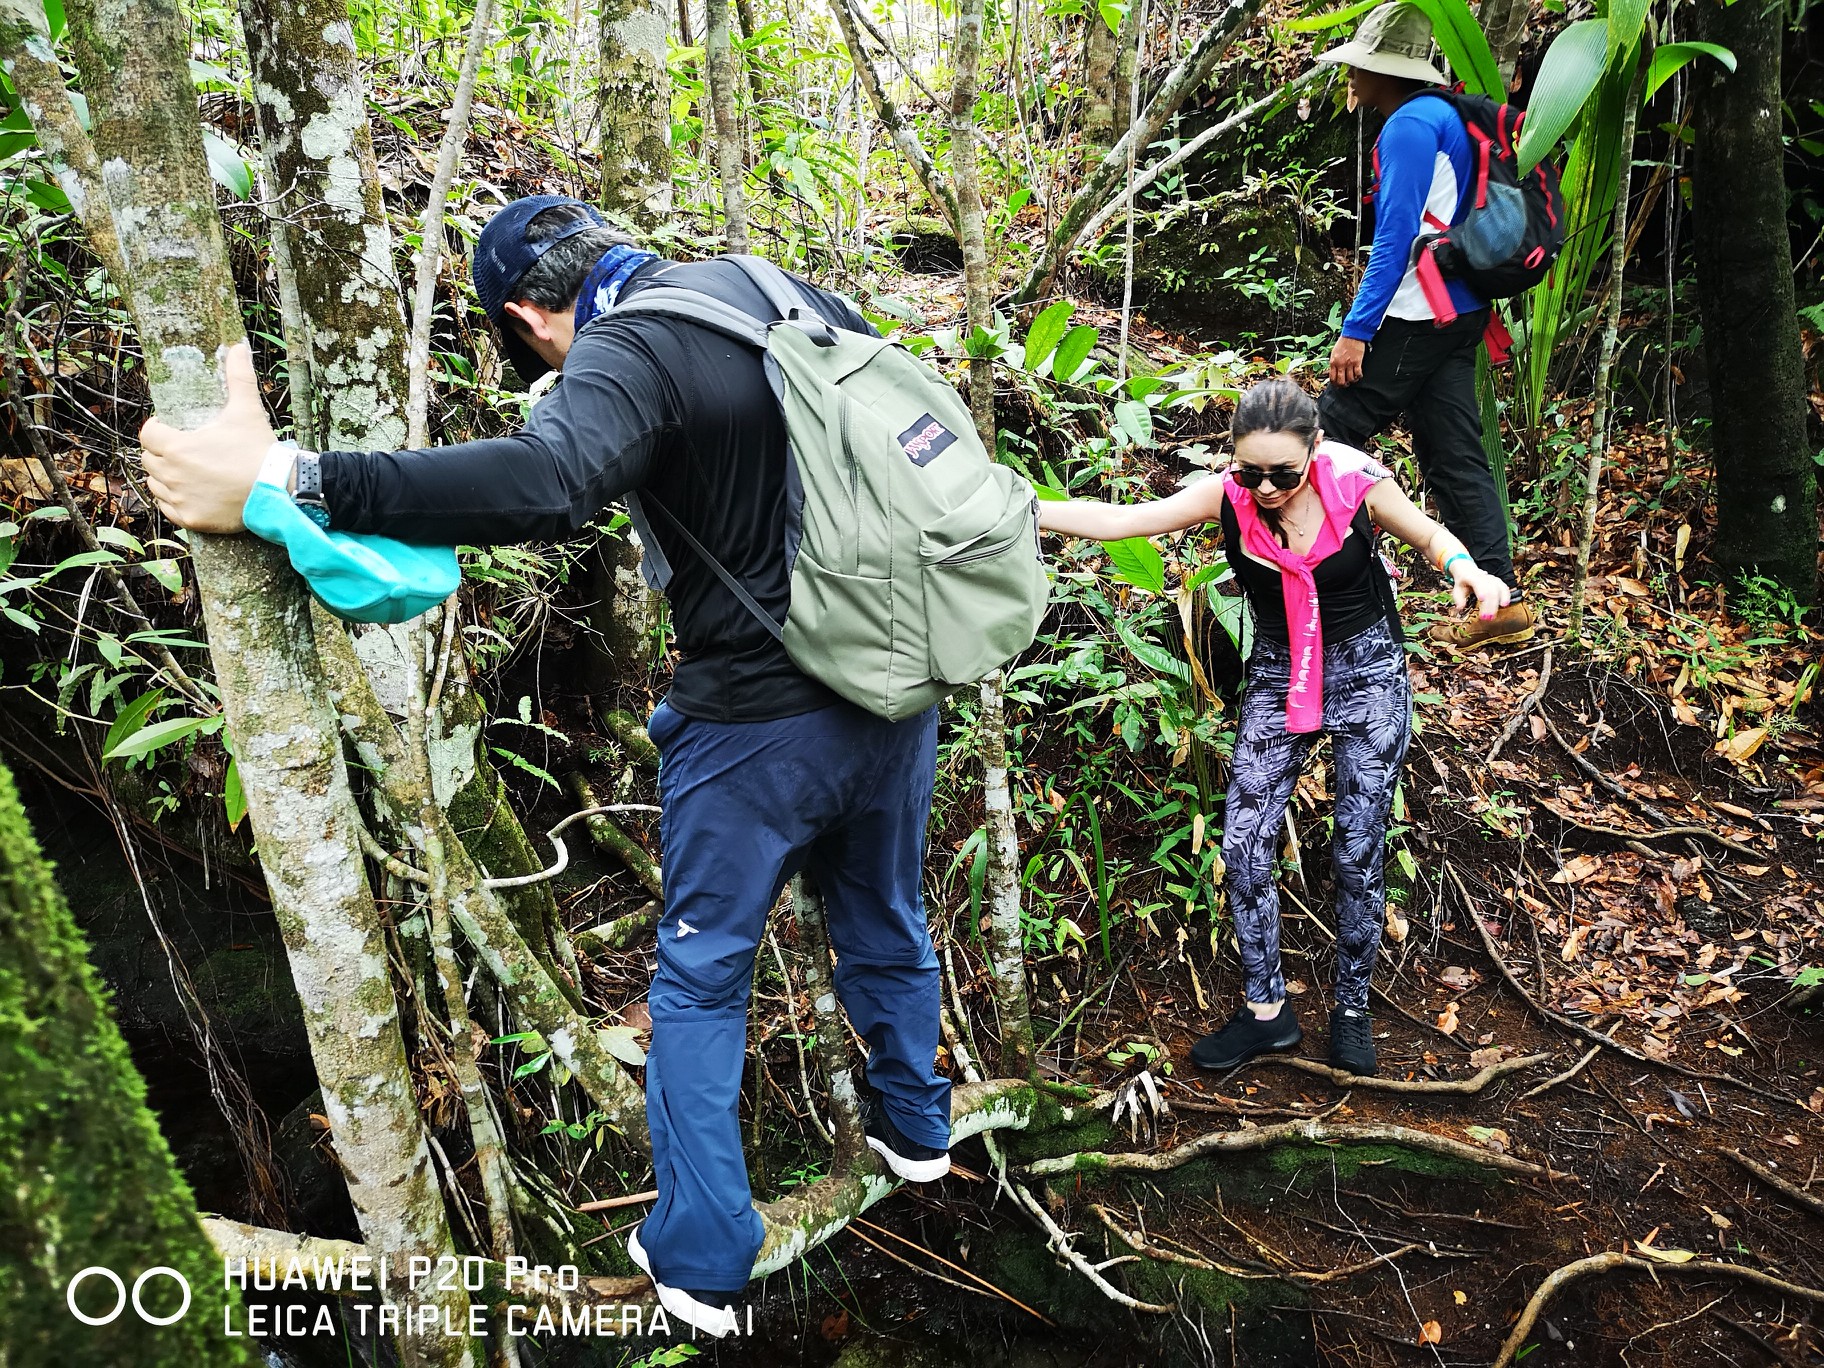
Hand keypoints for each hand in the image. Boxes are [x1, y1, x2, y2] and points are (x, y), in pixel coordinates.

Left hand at [140, 341, 275, 533]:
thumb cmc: (259, 449)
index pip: (148, 434)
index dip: (157, 428)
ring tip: (185, 473)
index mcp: (176, 446)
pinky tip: (190, 494)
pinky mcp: (190, 519)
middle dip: (161, 453)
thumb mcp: (246, 410)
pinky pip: (168, 509)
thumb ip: (238, 377)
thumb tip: (238, 346)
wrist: (279, 490)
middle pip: (149, 460)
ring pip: (155, 485)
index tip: (170, 428)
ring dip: (164, 477)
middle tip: (182, 451)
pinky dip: (175, 502)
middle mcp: (171, 474)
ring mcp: (180, 499)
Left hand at [1328, 336, 1365, 387]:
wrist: (1352, 335)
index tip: (1337, 384)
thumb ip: (1334, 363)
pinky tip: (1359, 375)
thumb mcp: (1334, 353)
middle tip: (1345, 385)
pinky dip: (1359, 376)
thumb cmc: (1343, 342)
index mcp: (1333, 362)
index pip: (1332, 378)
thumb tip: (1333, 371)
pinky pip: (1358, 373)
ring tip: (1353, 380)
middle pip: (1341, 381)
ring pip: (1350, 379)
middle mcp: (1340, 364)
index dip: (1335, 383)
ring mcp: (1349, 363)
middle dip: (1343, 385)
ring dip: (1352, 381)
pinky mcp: (1357, 361)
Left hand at [1451, 564, 1511, 620]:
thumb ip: (1459, 599)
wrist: (1467, 571)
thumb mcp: (1457, 589)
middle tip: (1486, 617)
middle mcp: (1484, 577)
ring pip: (1498, 589)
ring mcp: (1492, 579)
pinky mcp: (1498, 582)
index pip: (1479, 583)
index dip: (1482, 591)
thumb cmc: (1463, 582)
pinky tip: (1505, 604)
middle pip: (1490, 590)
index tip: (1482, 600)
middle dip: (1489, 605)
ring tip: (1493, 615)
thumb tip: (1460, 608)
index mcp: (1472, 577)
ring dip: (1497, 603)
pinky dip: (1506, 596)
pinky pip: (1504, 588)